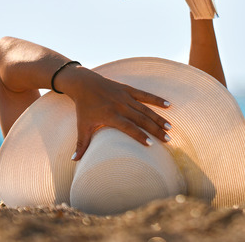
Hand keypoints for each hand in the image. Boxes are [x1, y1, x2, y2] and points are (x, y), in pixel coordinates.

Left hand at [54, 65, 171, 160]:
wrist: (84, 83)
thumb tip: (75, 161)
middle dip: (155, 130)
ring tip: (170, 127)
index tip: (151, 144)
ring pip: (146, 109)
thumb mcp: (82, 126)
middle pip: (141, 119)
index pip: (128, 127)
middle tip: (168, 139)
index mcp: (110, 115)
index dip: (140, 136)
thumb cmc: (84, 107)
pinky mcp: (128, 89)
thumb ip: (81, 144)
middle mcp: (120, 106)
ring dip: (158, 118)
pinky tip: (168, 105)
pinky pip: (145, 95)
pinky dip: (156, 100)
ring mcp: (125, 96)